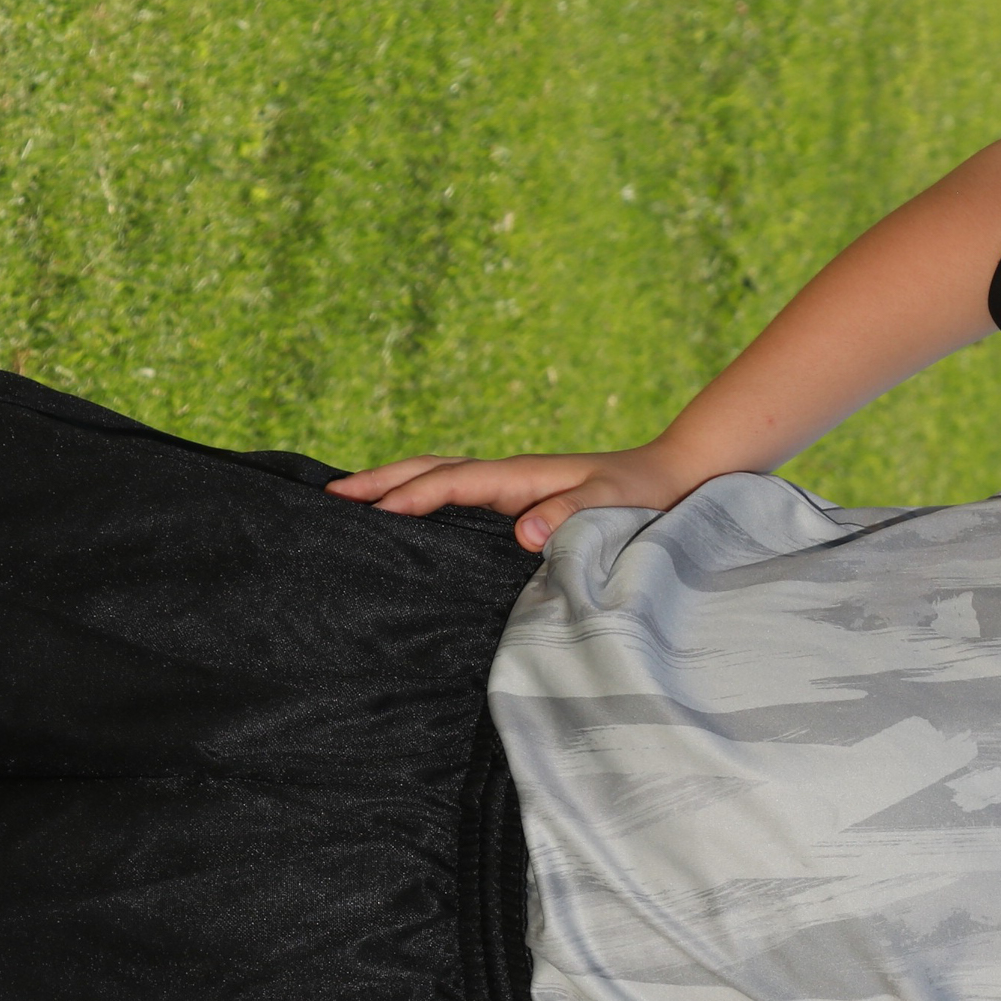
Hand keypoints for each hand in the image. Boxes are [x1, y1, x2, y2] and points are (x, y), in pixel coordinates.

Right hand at [326, 440, 706, 550]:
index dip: (406, 497)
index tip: (364, 513)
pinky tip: (407, 527)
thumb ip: (573, 515)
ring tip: (346, 508)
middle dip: (378, 482)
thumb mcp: (613, 506)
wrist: (675, 478)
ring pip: (437, 481)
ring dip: (393, 488)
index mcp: (520, 477)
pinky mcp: (519, 507)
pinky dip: (421, 503)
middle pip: (428, 470)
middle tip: (325, 498)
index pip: (448, 483)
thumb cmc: (648, 497)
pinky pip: (457, 501)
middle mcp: (507, 479)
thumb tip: (524, 531)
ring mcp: (511, 491)